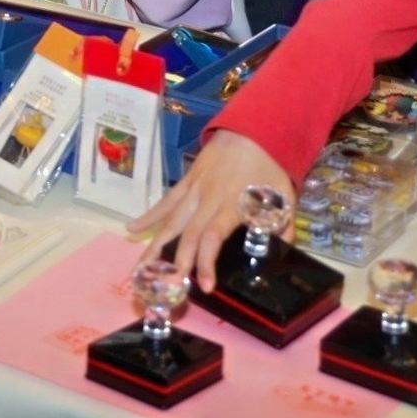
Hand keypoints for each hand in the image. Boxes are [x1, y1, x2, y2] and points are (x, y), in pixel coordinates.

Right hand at [126, 131, 292, 293]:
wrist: (253, 130)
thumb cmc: (269, 166)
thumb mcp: (284, 196)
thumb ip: (282, 226)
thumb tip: (282, 251)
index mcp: (232, 205)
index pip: (213, 237)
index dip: (206, 262)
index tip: (205, 286)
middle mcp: (208, 200)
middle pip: (187, 234)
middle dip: (176, 263)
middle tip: (167, 288)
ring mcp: (194, 190)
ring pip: (171, 221)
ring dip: (155, 246)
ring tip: (141, 270)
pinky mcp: (187, 182)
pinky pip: (166, 202)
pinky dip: (149, 216)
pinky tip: (132, 230)